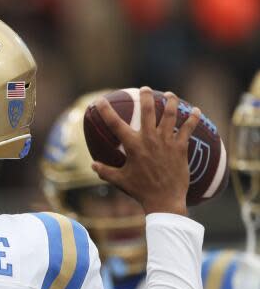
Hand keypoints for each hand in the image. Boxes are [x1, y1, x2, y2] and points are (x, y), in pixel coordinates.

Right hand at [91, 87, 201, 215]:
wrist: (164, 200)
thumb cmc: (140, 190)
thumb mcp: (119, 180)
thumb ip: (105, 171)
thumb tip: (92, 165)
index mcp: (133, 146)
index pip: (115, 124)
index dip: (106, 111)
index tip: (100, 100)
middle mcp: (150, 139)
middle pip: (148, 111)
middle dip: (145, 96)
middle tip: (144, 88)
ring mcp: (167, 142)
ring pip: (170, 114)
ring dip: (170, 102)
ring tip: (169, 94)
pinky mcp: (181, 147)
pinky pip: (188, 128)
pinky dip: (192, 118)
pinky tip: (195, 110)